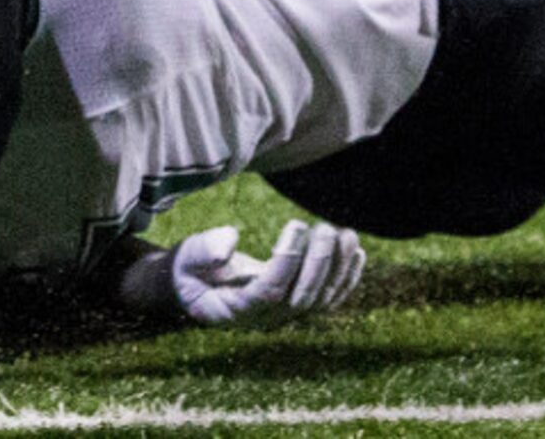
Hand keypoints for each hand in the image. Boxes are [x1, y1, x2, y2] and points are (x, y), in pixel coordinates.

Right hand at [119, 220, 364, 328]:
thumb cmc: (191, 269)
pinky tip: (357, 252)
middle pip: (301, 297)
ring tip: (346, 234)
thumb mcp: (187, 257)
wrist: (196, 288)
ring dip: (338, 268)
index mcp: (236, 309)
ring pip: (320, 300)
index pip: (270, 290)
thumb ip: (204, 250)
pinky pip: (328, 299)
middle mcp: (264, 319)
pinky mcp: (296, 306)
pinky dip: (346, 279)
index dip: (288, 261)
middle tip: (324, 227)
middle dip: (318, 262)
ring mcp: (284, 316)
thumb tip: (230, 241)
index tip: (296, 225)